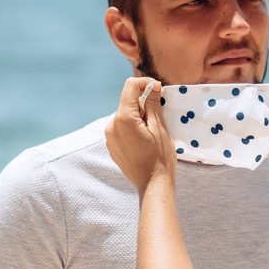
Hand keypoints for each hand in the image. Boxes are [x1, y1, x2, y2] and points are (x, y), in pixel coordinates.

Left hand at [105, 77, 174, 193]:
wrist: (152, 185)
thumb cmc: (160, 157)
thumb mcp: (159, 128)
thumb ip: (153, 104)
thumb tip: (152, 86)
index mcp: (123, 118)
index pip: (130, 87)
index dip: (145, 83)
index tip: (158, 89)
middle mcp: (111, 125)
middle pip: (127, 102)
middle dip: (143, 103)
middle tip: (159, 117)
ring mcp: (109, 137)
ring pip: (124, 115)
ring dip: (138, 116)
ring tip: (152, 132)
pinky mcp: (111, 146)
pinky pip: (121, 129)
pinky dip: (132, 127)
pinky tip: (144, 141)